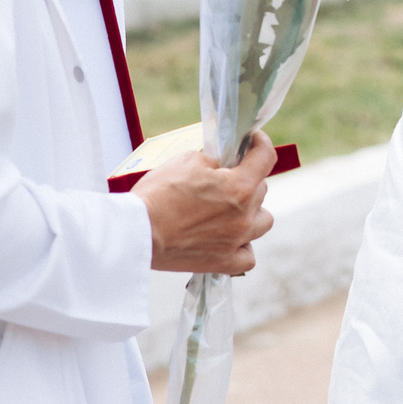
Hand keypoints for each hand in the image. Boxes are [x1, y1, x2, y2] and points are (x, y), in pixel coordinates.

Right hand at [137, 132, 277, 274]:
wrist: (136, 232)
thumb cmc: (158, 195)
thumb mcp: (187, 161)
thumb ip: (213, 161)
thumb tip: (222, 164)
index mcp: (239, 187)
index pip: (266, 157)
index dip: (261, 144)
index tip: (253, 141)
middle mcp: (244, 216)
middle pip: (260, 190)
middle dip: (245, 179)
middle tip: (224, 178)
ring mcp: (236, 241)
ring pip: (262, 222)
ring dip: (252, 212)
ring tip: (231, 209)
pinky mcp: (223, 262)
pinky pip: (248, 256)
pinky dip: (243, 246)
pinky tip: (230, 239)